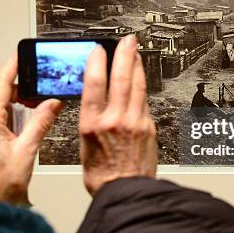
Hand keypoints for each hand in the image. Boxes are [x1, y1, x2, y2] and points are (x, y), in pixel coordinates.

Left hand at [0, 55, 62, 204]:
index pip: (1, 82)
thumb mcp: (27, 149)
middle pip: (0, 88)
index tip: (23, 53)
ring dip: (17, 94)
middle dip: (19, 78)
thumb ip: (41, 122)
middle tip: (37, 73)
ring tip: (36, 93)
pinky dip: (13, 106)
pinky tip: (27, 110)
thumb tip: (52, 102)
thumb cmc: (2, 184)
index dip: (14, 65)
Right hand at [79, 35, 156, 195]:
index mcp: (92, 124)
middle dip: (124, 54)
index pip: (94, 83)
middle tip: (127, 40)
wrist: (125, 192)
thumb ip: (91, 118)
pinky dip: (142, 85)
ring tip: (135, 51)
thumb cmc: (102, 175)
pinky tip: (141, 78)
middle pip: (120, 77)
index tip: (98, 49)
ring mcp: (135, 122)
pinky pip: (145, 100)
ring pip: (137, 85)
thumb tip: (96, 99)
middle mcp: (114, 120)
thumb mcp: (84, 144)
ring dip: (136, 65)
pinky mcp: (148, 127)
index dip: (96, 61)